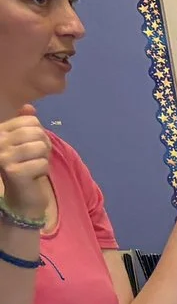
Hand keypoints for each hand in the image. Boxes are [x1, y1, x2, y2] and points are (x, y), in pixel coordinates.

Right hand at [0, 104, 50, 218]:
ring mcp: (4, 157)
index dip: (40, 133)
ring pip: (40, 147)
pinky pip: (42, 163)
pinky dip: (44, 170)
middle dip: (44, 146)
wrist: (22, 196)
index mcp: (0, 131)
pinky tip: (34, 176)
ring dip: (44, 158)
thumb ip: (25, 124)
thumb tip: (29, 107)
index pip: (31, 121)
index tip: (32, 146)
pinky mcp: (14, 171)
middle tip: (37, 158)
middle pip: (36, 132)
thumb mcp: (24, 143)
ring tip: (35, 165)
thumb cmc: (25, 167)